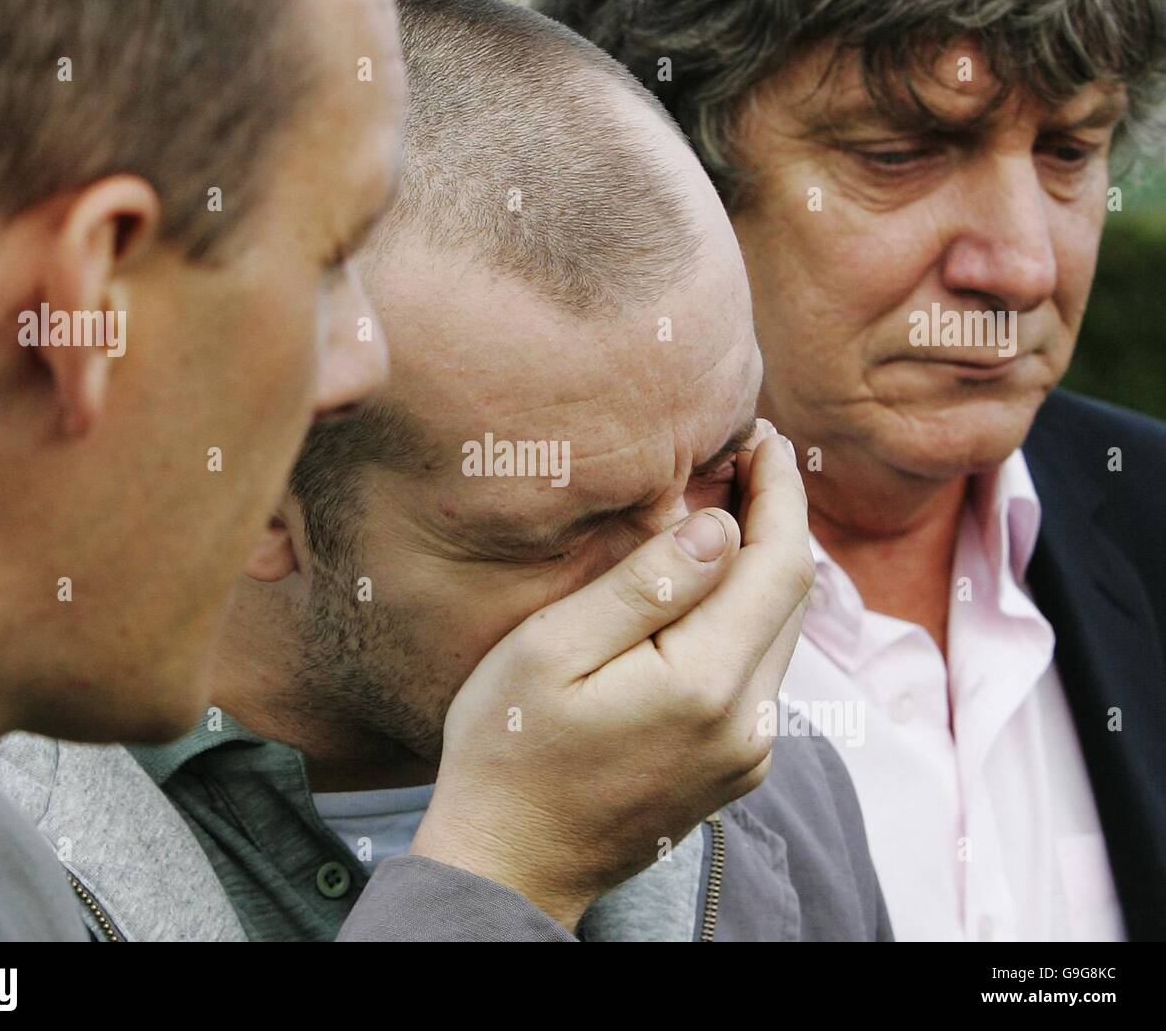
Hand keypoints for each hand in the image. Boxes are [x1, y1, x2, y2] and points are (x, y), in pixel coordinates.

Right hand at [410, 421, 812, 928]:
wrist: (512, 862)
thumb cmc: (509, 746)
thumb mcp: (553, 650)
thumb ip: (645, 585)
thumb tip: (720, 526)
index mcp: (705, 684)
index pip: (778, 565)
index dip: (780, 494)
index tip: (768, 439)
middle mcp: (748, 722)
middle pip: (792, 596)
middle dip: (779, 520)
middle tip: (751, 457)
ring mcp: (748, 752)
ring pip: (781, 633)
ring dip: (765, 567)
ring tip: (733, 508)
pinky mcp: (736, 766)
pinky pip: (761, 671)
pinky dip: (749, 616)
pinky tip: (713, 589)